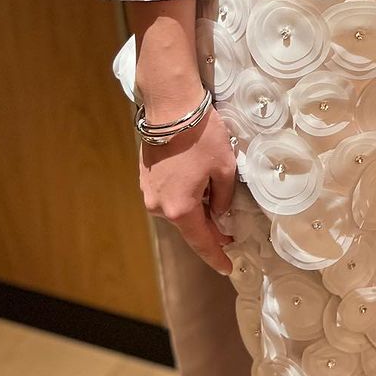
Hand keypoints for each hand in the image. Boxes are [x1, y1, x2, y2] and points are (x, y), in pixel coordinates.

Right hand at [137, 90, 238, 274]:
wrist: (171, 107)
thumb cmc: (201, 137)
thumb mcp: (225, 168)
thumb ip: (224, 197)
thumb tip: (218, 212)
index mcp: (180, 209)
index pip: (202, 242)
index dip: (216, 256)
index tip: (228, 268)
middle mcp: (159, 206)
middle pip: (189, 226)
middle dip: (210, 231)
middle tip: (229, 233)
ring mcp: (149, 193)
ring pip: (178, 210)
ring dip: (196, 210)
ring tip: (216, 203)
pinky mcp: (145, 179)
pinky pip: (169, 196)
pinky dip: (184, 197)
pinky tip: (198, 187)